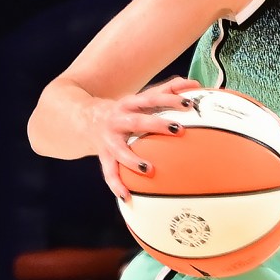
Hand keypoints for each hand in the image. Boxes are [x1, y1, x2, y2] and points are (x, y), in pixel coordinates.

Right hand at [91, 76, 202, 199]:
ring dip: (133, 160)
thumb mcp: (142, 97)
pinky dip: (117, 185)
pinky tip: (127, 197)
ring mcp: (109, 138)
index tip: (189, 103)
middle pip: (138, 121)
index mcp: (131, 103)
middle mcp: (119, 119)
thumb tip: (194, 83)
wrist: (85, 117)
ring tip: (149, 170)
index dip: (170, 99)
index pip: (152, 97)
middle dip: (157, 125)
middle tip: (178, 130)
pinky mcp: (103, 155)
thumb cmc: (126, 110)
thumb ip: (167, 89)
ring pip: (120, 149)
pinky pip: (109, 172)